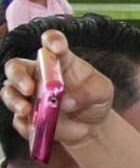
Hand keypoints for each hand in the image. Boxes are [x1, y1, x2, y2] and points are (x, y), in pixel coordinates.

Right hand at [2, 30, 113, 146]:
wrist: (93, 125)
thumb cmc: (95, 99)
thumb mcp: (102, 92)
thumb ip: (89, 92)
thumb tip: (68, 101)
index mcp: (59, 60)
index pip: (52, 42)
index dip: (52, 41)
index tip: (57, 47)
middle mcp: (38, 74)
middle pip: (16, 67)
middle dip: (18, 76)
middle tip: (29, 88)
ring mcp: (29, 95)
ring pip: (9, 92)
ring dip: (14, 100)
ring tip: (26, 109)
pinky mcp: (27, 116)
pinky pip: (19, 120)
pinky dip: (25, 123)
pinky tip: (34, 126)